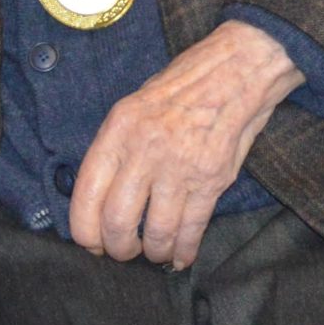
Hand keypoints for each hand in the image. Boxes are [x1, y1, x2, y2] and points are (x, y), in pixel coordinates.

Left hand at [68, 21, 302, 267]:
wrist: (238, 68)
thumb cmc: (185, 84)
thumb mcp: (135, 105)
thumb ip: (118, 148)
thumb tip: (102, 197)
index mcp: (119, 129)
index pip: (87, 195)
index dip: (86, 231)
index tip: (93, 243)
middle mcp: (145, 149)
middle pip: (118, 222)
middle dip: (119, 249)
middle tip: (125, 252)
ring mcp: (180, 166)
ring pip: (156, 232)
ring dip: (154, 252)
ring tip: (155, 252)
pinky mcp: (212, 179)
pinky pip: (192, 229)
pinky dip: (184, 251)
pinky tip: (182, 256)